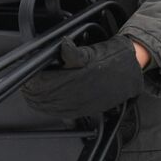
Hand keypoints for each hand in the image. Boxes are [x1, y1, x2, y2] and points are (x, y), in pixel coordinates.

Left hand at [22, 35, 144, 117]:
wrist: (133, 73)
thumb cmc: (115, 59)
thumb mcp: (94, 50)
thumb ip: (74, 52)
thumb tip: (61, 46)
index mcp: (76, 79)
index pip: (41, 83)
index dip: (31, 77)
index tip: (27, 70)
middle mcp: (76, 96)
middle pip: (40, 98)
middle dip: (30, 88)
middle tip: (28, 78)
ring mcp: (79, 106)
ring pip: (46, 108)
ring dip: (36, 99)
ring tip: (32, 88)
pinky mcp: (83, 111)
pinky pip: (58, 114)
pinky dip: (47, 108)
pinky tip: (44, 100)